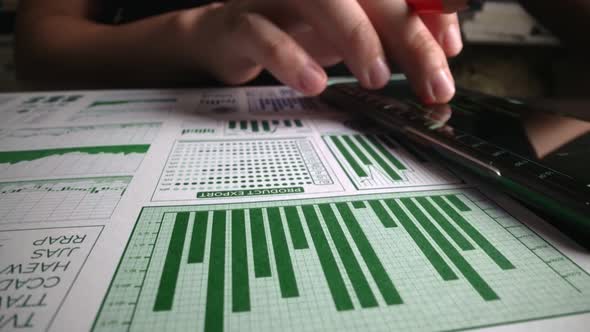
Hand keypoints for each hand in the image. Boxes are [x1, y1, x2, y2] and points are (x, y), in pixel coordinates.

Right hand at [179, 0, 461, 101]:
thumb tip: (444, 50)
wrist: (228, 35)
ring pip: (321, 1)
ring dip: (356, 38)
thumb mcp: (353, 30)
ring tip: (378, 78)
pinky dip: (291, 59)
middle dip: (409, 36)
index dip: (431, 13)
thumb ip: (394, 35)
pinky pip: (264, 35)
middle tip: (433, 82)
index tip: (450, 50)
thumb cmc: (297, 28)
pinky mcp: (240, 22)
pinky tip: (314, 84)